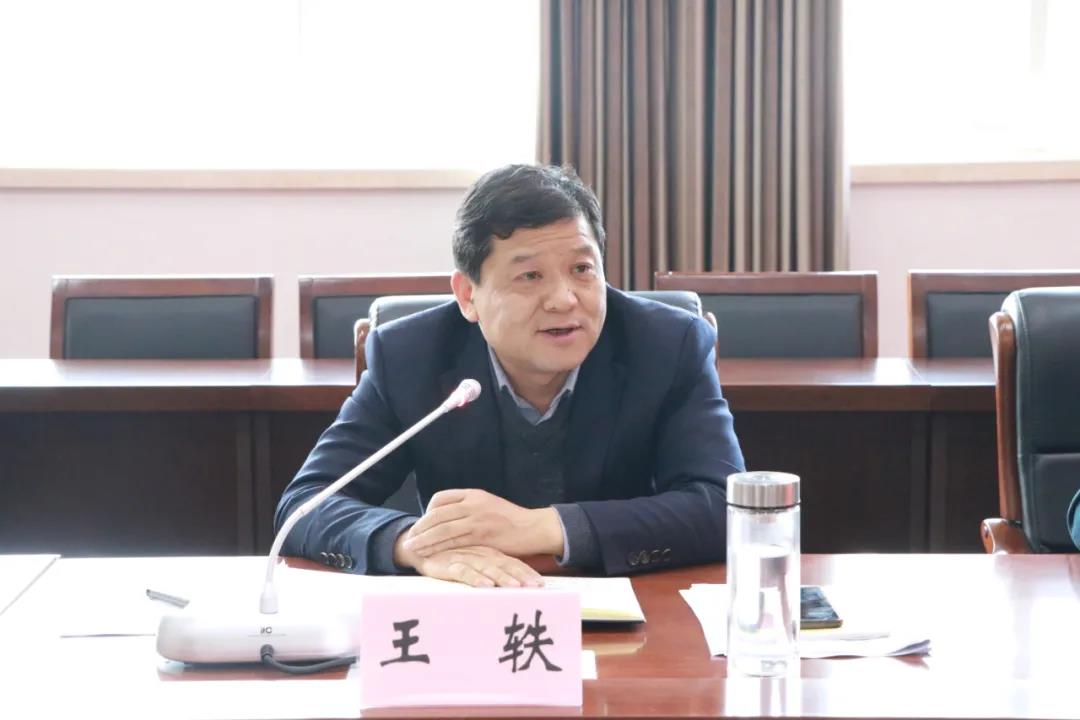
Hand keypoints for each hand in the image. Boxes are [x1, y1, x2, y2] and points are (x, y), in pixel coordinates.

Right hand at [398, 543, 543, 587]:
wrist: (420, 546)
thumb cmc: (452, 555)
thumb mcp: (474, 560)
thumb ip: (492, 566)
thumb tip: (513, 581)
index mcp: (489, 552)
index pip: (511, 561)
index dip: (526, 571)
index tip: (541, 583)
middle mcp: (480, 555)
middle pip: (504, 565)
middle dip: (520, 576)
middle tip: (535, 586)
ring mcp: (465, 558)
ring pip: (487, 568)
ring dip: (502, 578)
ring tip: (516, 587)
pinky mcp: (449, 564)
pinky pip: (464, 572)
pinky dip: (476, 579)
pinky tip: (486, 586)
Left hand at [402, 489, 563, 557]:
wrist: (533, 527)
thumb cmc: (511, 519)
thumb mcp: (488, 504)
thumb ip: (469, 507)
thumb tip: (449, 514)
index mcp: (473, 494)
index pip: (441, 498)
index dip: (428, 511)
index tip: (423, 522)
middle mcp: (473, 503)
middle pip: (437, 514)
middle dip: (420, 527)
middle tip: (409, 538)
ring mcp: (477, 519)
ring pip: (442, 529)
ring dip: (424, 539)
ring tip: (412, 547)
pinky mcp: (481, 536)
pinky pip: (454, 542)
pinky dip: (439, 548)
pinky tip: (430, 554)